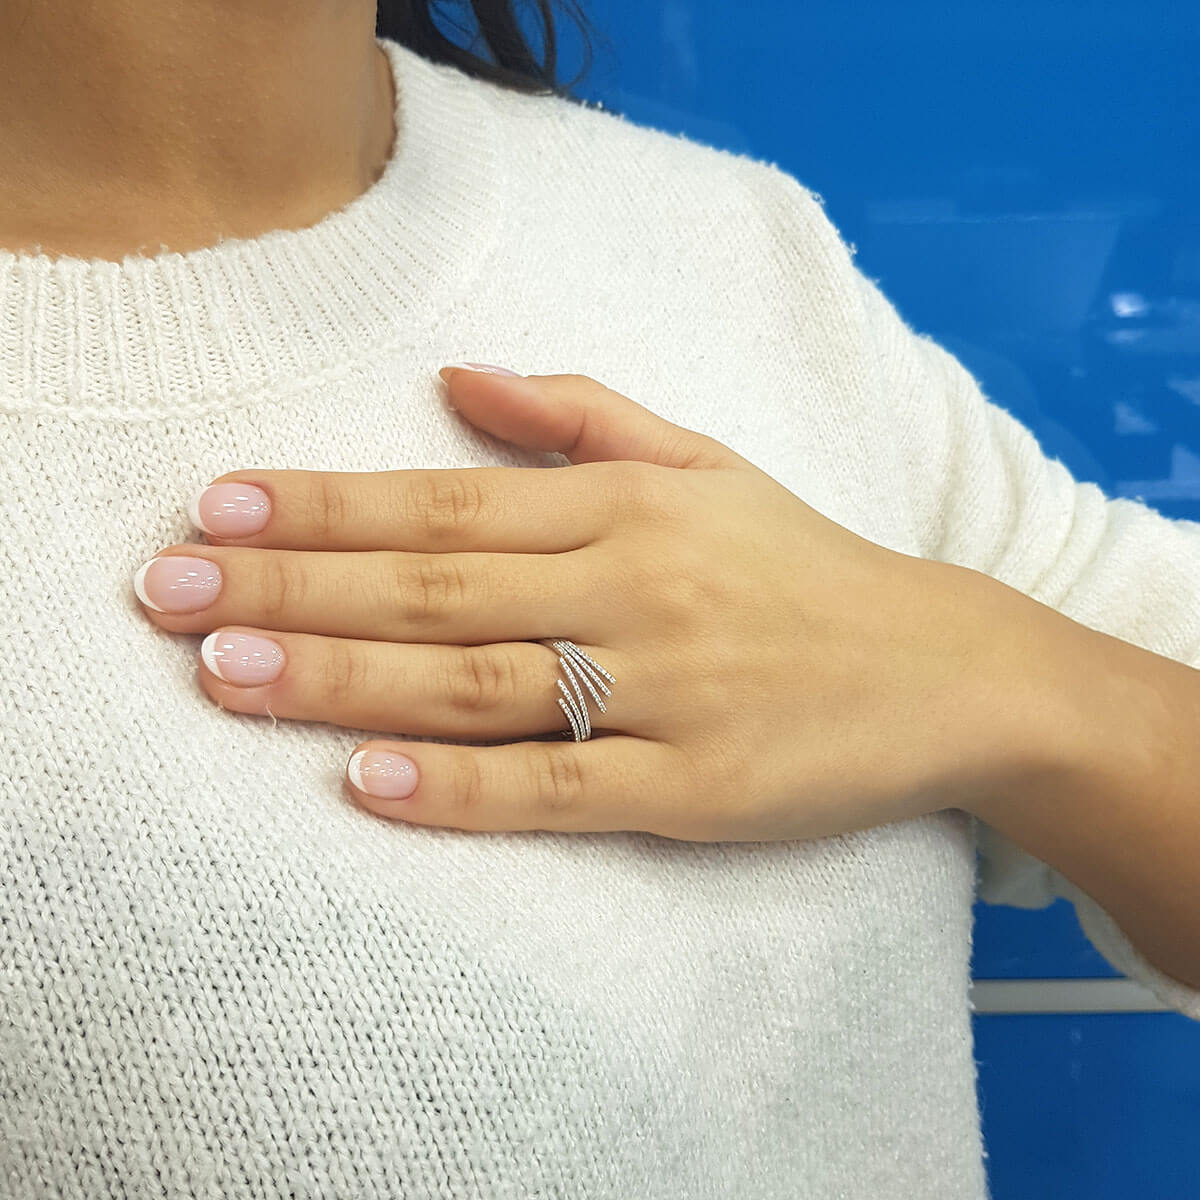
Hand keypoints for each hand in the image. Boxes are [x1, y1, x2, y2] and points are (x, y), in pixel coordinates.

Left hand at [133, 366, 1029, 840]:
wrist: (943, 669)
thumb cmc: (806, 566)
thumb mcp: (708, 463)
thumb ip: (583, 415)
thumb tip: (465, 374)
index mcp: (627, 508)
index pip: (445, 501)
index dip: (325, 506)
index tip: (217, 510)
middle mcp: (634, 589)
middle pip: (435, 590)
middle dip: (293, 590)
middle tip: (168, 596)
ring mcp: (664, 692)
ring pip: (477, 685)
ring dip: (344, 683)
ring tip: (226, 678)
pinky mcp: (697, 788)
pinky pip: (559, 789)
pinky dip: (461, 789)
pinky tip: (368, 784)